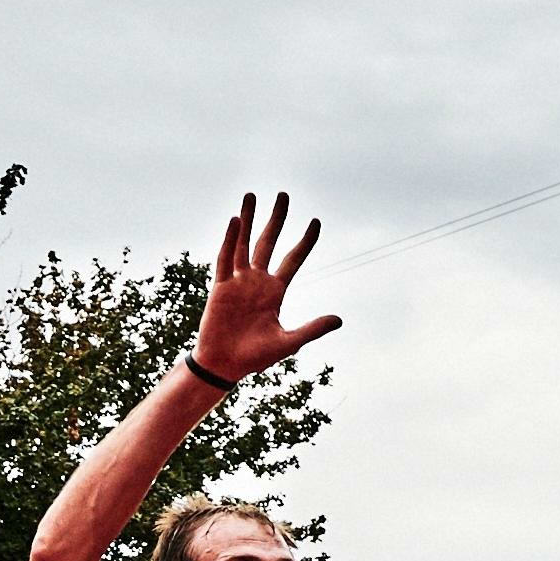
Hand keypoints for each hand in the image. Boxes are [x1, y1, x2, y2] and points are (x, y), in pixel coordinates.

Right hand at [189, 193, 338, 383]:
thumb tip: (339, 320)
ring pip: (244, 243)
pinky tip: (236, 220)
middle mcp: (256, 281)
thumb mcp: (288, 342)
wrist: (224, 365)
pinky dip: (230, 240)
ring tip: (251, 195)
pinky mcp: (220, 287)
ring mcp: (237, 282)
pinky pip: (226, 259)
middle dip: (276, 218)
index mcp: (274, 292)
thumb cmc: (254, 357)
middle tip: (283, 195)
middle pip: (269, 242)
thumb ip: (312, 329)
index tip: (315, 221)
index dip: (305, 241)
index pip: (293, 259)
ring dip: (249, 219)